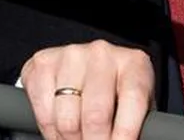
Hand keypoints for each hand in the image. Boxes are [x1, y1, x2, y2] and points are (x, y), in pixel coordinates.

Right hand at [19, 40, 153, 139]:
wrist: (85, 70)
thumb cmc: (116, 95)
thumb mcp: (134, 107)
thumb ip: (136, 126)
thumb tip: (140, 139)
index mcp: (133, 63)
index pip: (133, 100)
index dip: (125, 134)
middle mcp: (102, 53)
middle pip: (96, 115)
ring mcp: (70, 55)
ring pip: (67, 119)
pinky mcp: (43, 63)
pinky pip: (43, 112)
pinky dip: (50, 132)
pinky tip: (60, 133)